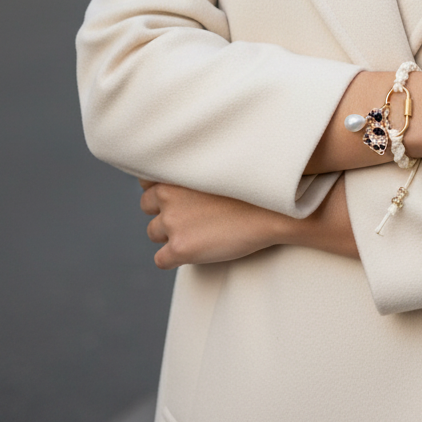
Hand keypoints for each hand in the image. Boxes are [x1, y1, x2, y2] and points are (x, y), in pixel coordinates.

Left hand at [138, 176, 358, 268]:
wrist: (275, 209)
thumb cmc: (254, 182)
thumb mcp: (220, 161)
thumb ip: (196, 163)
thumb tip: (189, 163)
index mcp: (175, 170)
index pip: (146, 180)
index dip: (162, 188)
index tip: (179, 192)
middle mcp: (166, 194)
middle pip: (146, 207)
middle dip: (164, 211)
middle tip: (191, 214)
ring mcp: (171, 222)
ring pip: (153, 232)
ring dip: (170, 234)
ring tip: (199, 231)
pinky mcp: (179, 248)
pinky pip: (161, 260)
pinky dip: (174, 258)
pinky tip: (196, 250)